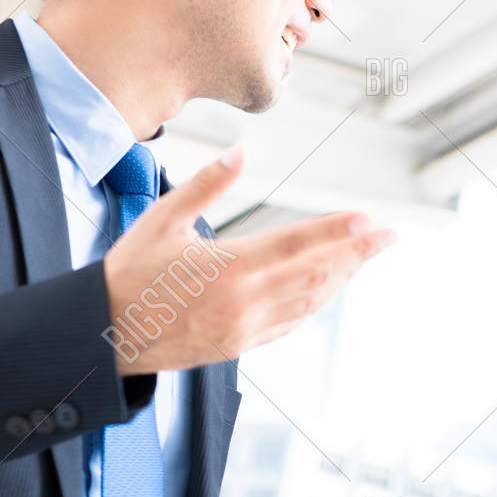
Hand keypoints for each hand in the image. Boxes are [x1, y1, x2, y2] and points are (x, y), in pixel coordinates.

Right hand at [102, 145, 397, 374]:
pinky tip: (330, 285)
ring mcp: (245, 328)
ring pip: (309, 302)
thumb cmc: (131, 273)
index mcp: (224, 268)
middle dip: (357, 255)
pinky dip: (317, 302)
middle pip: (315, 275)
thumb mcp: (161, 219)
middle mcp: (242, 302)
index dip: (334, 233)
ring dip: (342, 278)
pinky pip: (292, 322)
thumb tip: (243, 151)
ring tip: (366, 256)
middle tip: (389, 237)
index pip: (293, 244)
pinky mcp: (242, 345)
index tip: (368, 220)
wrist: (107, 335)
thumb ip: (206, 185)